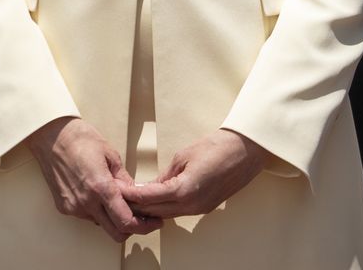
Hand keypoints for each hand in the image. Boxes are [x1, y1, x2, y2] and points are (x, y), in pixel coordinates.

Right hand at [25, 116, 159, 243]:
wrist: (52, 136)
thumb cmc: (80, 139)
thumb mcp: (111, 155)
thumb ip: (125, 180)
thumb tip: (136, 195)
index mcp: (101, 188)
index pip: (126, 222)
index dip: (144, 226)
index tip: (154, 222)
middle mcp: (86, 203)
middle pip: (116, 233)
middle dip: (132, 229)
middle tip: (143, 218)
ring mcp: (73, 207)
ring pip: (101, 224)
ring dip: (112, 218)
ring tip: (116, 199)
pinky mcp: (64, 207)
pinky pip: (86, 216)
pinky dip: (96, 211)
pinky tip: (97, 195)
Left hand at [124, 128, 266, 218]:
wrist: (245, 150)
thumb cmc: (216, 147)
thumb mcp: (183, 155)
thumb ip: (165, 175)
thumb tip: (150, 187)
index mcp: (184, 190)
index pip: (148, 197)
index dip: (130, 195)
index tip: (116, 190)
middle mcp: (191, 205)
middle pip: (155, 211)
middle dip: (136, 205)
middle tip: (120, 195)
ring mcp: (200, 209)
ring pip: (167, 214)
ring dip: (150, 208)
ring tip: (135, 198)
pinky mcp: (206, 208)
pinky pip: (179, 211)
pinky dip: (165, 207)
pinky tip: (156, 200)